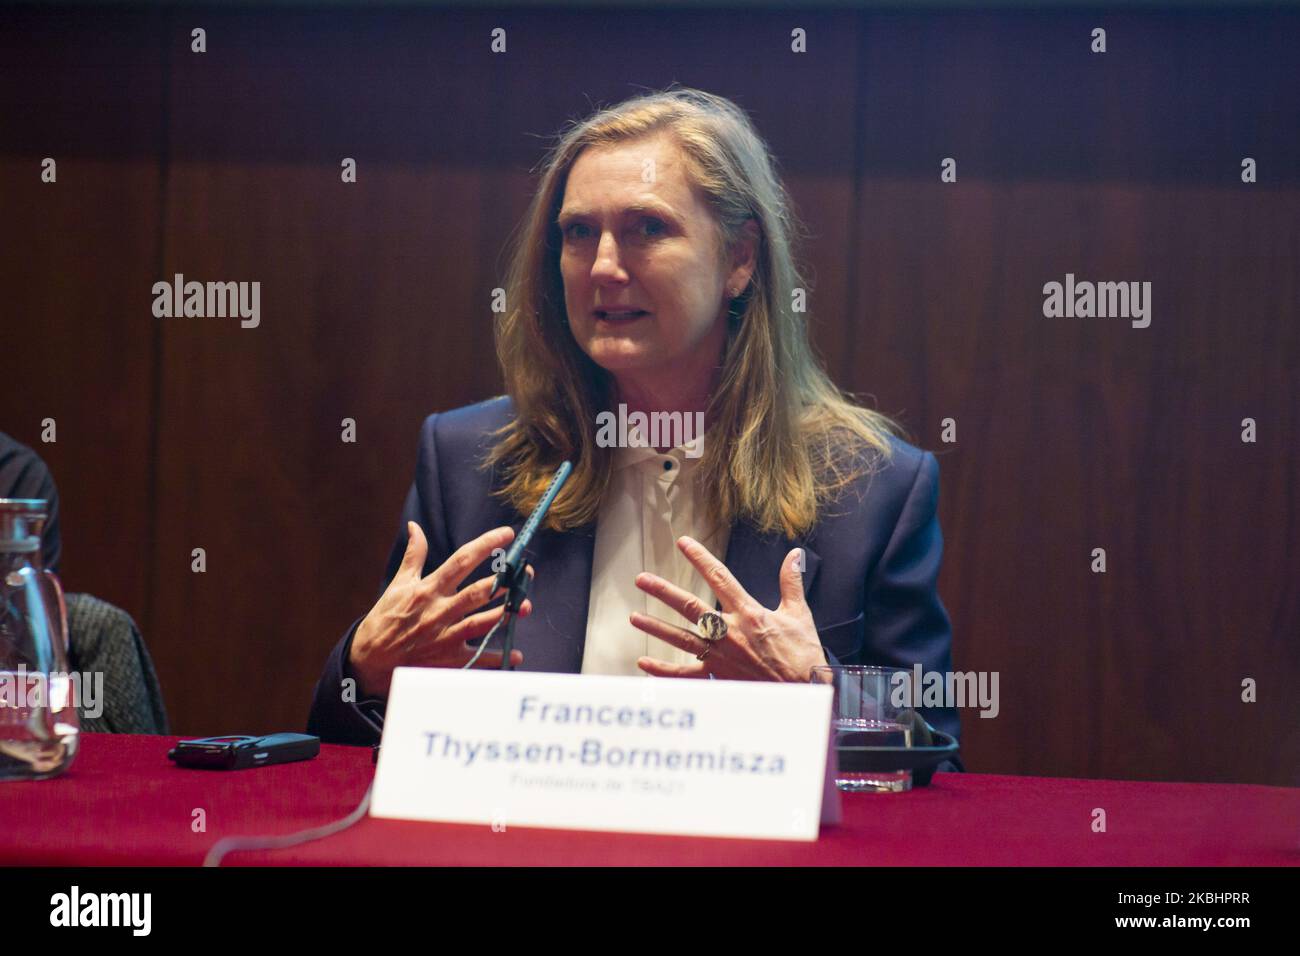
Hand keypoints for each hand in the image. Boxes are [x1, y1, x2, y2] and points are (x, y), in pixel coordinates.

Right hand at [348, 522, 531, 696]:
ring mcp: (445, 636)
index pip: (461, 560)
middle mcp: (439, 611)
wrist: (369, 661)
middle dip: (504, 581)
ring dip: (506, 614)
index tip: (507, 534)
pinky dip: (497, 658)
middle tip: (526, 572)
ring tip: (525, 606)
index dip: (485, 545)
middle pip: (478, 592)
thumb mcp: (398, 584)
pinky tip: (515, 655)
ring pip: (482, 623)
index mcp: (428, 589)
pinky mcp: (447, 660)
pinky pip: (477, 659)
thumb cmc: (385, 620)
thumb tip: (416, 526)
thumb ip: (414, 555)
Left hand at [629, 536, 827, 681]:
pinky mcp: (718, 678)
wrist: (803, 692)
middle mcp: (729, 633)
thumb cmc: (802, 656)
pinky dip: (663, 670)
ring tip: (635, 617)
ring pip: (681, 638)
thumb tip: (794, 555)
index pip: (720, 578)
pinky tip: (644, 662)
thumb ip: (791, 582)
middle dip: (664, 591)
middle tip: (642, 580)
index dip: (700, 558)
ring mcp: (720, 656)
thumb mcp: (799, 614)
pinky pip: (685, 674)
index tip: (683, 543)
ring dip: (656, 627)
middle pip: (690, 607)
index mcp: (749, 613)